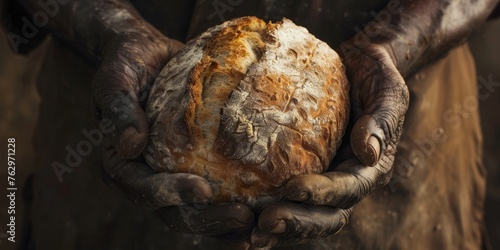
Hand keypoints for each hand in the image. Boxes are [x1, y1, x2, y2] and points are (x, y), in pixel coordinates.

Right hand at [94, 27, 253, 243]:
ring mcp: (171, 174)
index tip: (204, 189)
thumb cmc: (129, 62)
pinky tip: (263, 208)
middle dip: (207, 219)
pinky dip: (235, 203)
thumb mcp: (116, 77)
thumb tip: (128, 146)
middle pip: (173, 212)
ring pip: (196, 211)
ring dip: (225, 223)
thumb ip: (119, 108)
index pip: (142, 188)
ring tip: (257, 226)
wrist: (151, 55)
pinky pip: (214, 191)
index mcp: (121, 163)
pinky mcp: (194, 166)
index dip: (171, 194)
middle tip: (243, 218)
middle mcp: (145, 176)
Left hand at [251, 42, 408, 246]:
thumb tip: (368, 153)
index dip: (323, 193)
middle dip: (296, 223)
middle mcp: (345, 180)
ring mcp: (323, 177)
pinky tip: (237, 213)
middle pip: (325, 216)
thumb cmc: (375, 74)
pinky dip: (262, 209)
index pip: (348, 190)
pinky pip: (283, 195)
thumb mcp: (388, 90)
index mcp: (369, 167)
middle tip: (264, 224)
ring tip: (248, 233)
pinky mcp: (301, 169)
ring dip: (277, 228)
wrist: (358, 63)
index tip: (293, 189)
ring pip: (302, 214)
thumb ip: (382, 120)